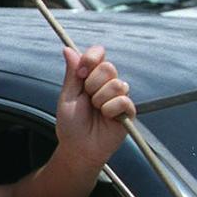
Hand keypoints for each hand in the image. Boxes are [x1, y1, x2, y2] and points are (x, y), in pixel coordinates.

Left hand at [55, 45, 134, 167]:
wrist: (78, 148)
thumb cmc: (71, 124)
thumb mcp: (67, 96)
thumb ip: (72, 73)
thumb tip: (67, 49)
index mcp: (91, 77)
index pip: (98, 54)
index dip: (91, 58)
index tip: (81, 72)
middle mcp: (107, 84)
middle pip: (108, 67)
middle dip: (92, 83)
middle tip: (87, 98)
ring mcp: (119, 96)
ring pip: (116, 84)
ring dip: (100, 99)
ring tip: (95, 111)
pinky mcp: (128, 111)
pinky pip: (123, 101)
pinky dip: (109, 110)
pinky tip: (106, 118)